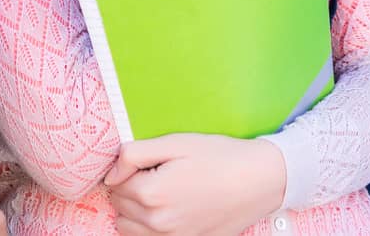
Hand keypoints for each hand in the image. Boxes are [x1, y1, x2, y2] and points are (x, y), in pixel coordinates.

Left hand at [105, 133, 286, 234]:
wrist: (259, 181)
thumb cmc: (219, 157)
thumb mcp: (176, 143)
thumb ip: (134, 155)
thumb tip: (110, 175)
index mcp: (151, 193)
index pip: (115, 184)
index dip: (129, 169)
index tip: (150, 161)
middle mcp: (157, 222)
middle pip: (119, 206)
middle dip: (129, 188)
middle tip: (157, 173)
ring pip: (128, 228)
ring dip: (135, 210)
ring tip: (160, 192)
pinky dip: (148, 227)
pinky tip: (168, 210)